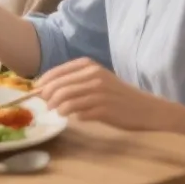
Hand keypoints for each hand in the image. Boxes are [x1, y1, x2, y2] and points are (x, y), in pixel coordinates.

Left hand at [36, 58, 170, 131]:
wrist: (148, 109)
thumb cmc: (118, 95)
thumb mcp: (97, 80)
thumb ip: (75, 81)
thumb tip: (44, 89)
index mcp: (89, 66)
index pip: (56, 72)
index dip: (43, 83)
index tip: (36, 92)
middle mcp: (93, 76)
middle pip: (58, 86)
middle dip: (47, 97)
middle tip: (46, 105)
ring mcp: (99, 92)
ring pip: (65, 99)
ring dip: (57, 107)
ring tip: (57, 112)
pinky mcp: (104, 108)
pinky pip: (78, 112)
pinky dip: (71, 115)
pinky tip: (74, 117)